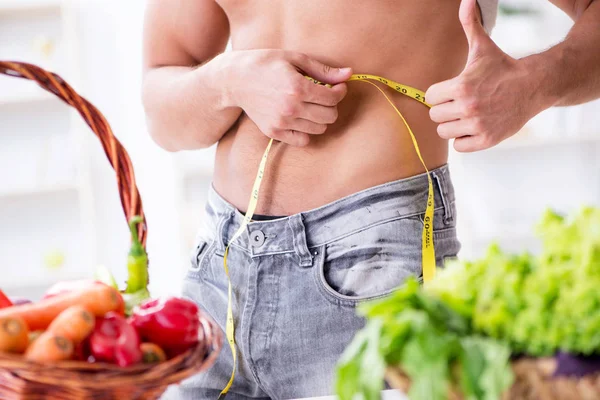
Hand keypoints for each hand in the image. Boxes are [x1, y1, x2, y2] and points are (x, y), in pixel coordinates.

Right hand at [226, 49, 351, 145]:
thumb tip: (349, 74)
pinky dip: (307, 131)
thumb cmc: (266, 64)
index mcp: (298, 88)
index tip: (337, 87)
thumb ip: (323, 70)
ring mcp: (282, 122)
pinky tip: (302, 118)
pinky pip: (303, 140)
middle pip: (329, 116)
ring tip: (312, 106)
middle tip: (324, 97)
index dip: (340, 91)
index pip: (333, 98)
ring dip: (321, 118)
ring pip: (319, 129)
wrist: (236, 80)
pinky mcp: (274, 132)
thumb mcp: (295, 59)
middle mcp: (291, 108)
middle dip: (332, 106)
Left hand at [425, 0, 539, 151]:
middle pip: (434, 115)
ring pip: (444, 132)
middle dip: (445, 109)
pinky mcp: (486, 140)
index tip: (452, 90)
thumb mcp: (483, 47)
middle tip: (461, 102)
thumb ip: (470, 24)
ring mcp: (477, 125)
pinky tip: (474, 127)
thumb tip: (466, 0)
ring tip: (468, 114)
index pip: (429, 97)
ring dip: (453, 125)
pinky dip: (464, 139)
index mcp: (460, 86)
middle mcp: (467, 108)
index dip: (439, 93)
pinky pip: (459, 146)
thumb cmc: (503, 67)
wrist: (533, 86)